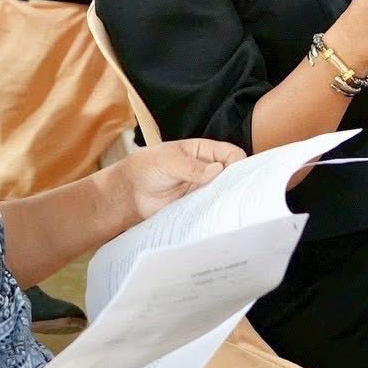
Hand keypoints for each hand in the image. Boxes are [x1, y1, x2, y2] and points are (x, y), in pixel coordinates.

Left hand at [113, 138, 245, 221]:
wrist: (129, 193)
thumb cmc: (146, 168)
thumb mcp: (167, 161)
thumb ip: (191, 166)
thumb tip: (217, 170)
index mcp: (203, 151)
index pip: (230, 154)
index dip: (237, 163)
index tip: (236, 175)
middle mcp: (208, 170)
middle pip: (232, 174)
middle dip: (237, 183)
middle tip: (236, 194)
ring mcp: (203, 189)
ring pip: (225, 193)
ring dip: (226, 199)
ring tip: (227, 207)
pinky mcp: (197, 206)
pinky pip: (212, 208)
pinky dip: (216, 212)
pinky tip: (217, 217)